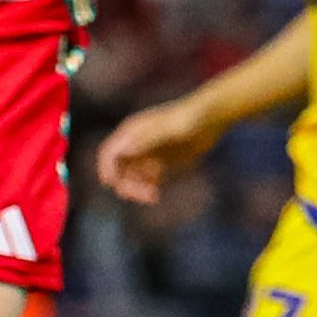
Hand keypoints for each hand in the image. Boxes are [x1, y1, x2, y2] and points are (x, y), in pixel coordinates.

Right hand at [94, 101, 216, 206]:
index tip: (111, 183)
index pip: (110, 153)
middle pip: (119, 170)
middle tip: (139, 195)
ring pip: (132, 178)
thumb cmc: (189, 119)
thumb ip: (147, 139)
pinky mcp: (161, 164)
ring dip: (136, 189)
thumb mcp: (168, 129)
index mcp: (132, 133)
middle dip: (125, 184)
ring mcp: (148, 155)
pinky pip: (147, 181)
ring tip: (151, 197)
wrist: (210, 120)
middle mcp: (137, 144)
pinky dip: (148, 189)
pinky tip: (156, 195)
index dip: (107, 168)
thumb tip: (124, 151)